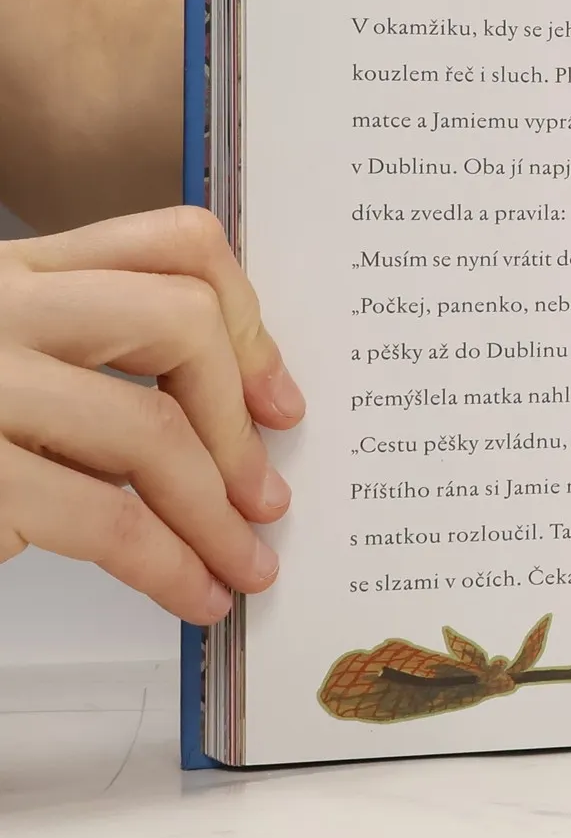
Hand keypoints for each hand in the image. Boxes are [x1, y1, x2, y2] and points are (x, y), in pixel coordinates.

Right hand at [0, 207, 304, 622]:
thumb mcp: (8, 364)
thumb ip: (91, 361)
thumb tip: (238, 422)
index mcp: (14, 272)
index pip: (175, 243)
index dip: (250, 321)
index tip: (277, 402)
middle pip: (178, 322)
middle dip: (237, 424)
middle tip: (264, 498)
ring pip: (150, 431)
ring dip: (215, 517)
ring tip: (244, 569)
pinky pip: (103, 519)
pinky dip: (167, 565)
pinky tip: (191, 594)